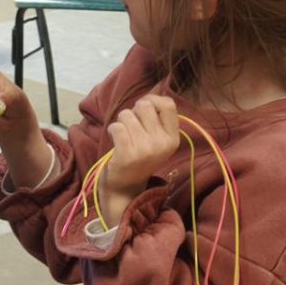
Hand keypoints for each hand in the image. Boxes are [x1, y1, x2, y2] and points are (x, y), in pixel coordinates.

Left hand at [101, 94, 180, 220]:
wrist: (126, 187)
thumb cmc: (140, 157)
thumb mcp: (157, 140)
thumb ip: (156, 119)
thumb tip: (149, 97)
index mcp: (173, 138)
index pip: (168, 104)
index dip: (153, 99)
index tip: (143, 110)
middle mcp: (162, 143)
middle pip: (144, 105)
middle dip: (133, 111)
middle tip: (132, 128)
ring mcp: (146, 149)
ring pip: (126, 114)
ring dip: (121, 122)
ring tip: (124, 137)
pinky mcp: (128, 154)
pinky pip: (116, 127)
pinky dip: (112, 131)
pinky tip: (116, 141)